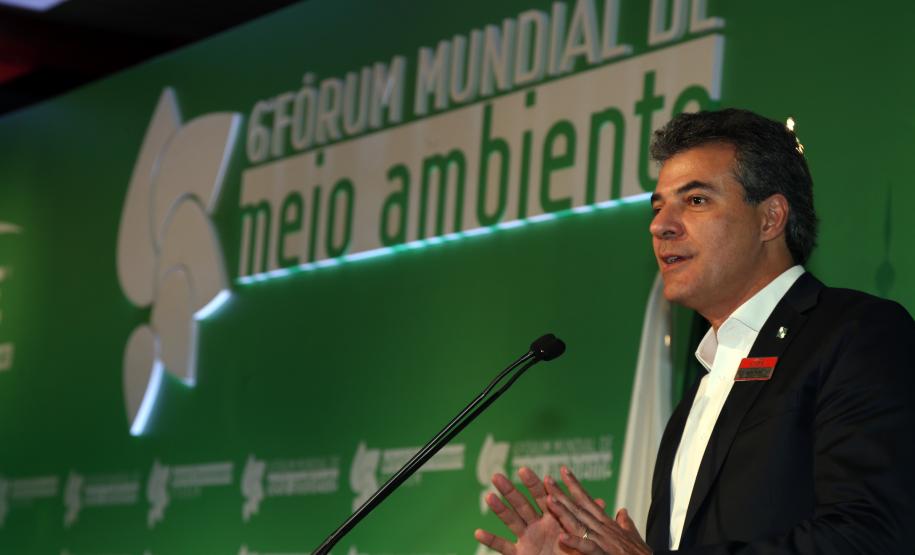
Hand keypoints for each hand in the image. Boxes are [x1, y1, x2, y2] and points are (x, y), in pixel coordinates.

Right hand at [475, 467, 605, 554]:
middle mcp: (536, 526)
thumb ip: (587, 517)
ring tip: (488, 497)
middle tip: (497, 475)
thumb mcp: (582, 534)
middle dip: (509, 490)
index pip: (541, 497)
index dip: (534, 484)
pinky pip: (503, 547)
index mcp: (551, 518)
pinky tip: (478, 532)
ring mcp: (526, 540)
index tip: (524, 469)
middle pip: (520, 504)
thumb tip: (602, 502)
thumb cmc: (574, 552)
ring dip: (499, 509)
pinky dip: (491, 540)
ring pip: (510, 521)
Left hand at [545, 466, 650, 554]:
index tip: (563, 470)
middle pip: (578, 508)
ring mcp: (602, 541)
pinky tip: (562, 537)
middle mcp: (603, 529)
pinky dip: (575, 542)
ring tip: (548, 500)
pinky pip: (586, 548)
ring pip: (579, 524)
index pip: (587, 500)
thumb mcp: (632, 537)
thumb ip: (625, 524)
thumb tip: (622, 511)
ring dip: (563, 512)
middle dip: (561, 494)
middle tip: (546, 479)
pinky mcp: (602, 554)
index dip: (574, 485)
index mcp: (607, 524)